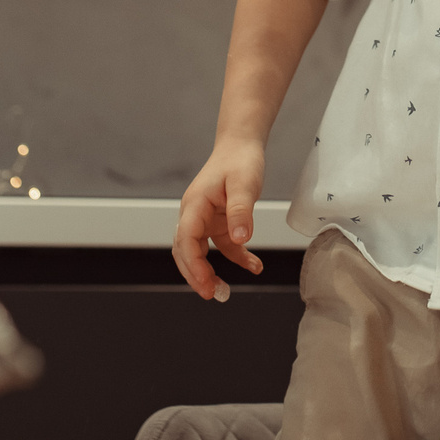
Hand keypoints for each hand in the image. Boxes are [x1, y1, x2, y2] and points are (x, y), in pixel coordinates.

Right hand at [171, 138, 265, 300]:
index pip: (185, 240)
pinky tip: (254, 266)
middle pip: (185, 251)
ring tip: (225, 291)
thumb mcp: (244, 184)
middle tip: (213, 294)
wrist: (242, 146)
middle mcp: (194, 214)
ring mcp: (204, 220)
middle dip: (195, 275)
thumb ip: (241, 211)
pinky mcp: (218, 223)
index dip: (193, 264)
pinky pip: (222, 247)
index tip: (206, 283)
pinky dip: (236, 258)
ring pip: (199, 253)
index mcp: (194, 205)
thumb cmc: (239, 160)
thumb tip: (240, 239)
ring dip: (210, 272)